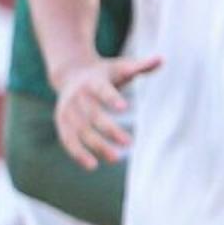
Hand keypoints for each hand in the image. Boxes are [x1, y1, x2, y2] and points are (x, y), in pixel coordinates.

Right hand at [52, 53, 159, 170]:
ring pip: (80, 131)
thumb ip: (140, 66)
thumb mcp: (120, 66)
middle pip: (93, 115)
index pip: (102, 90)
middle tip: (128, 143)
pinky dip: (78, 153)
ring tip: (115, 158)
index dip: (111, 98)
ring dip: (96, 146)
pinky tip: (92, 166)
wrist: (70, 73)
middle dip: (109, 130)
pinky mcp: (61, 122)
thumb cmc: (104, 73)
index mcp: (92, 81)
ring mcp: (67, 110)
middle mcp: (77, 96)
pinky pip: (68, 140)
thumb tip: (162, 59)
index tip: (125, 108)